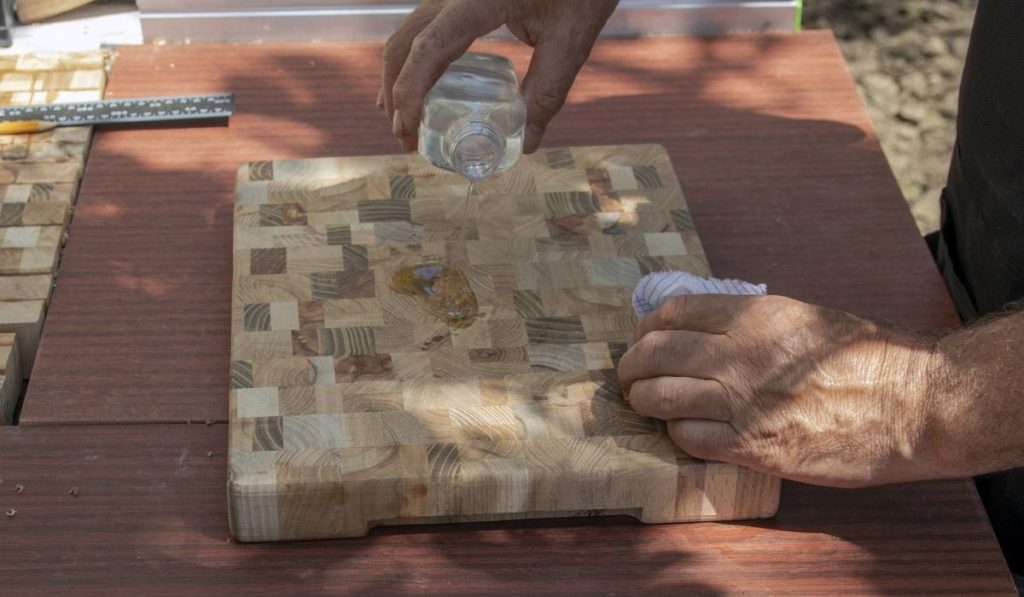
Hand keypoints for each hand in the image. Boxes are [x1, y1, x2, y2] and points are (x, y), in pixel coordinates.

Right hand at [380, 0, 618, 151]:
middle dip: (396, 92)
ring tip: (405, 122)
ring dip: (399, 78)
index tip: (408, 128)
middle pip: (405, 42)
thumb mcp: (570, 39)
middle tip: (407, 138)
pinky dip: (415, 61)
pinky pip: (425, 28)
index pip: (430, 46)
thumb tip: (526, 143)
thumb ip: (548, 90)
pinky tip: (420, 90)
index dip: (410, 90)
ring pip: (409, 33)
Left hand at [617, 294, 943, 487]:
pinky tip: (683, 430)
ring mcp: (742, 402)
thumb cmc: (864, 359)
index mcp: (754, 315)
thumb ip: (749, 322)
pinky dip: (676, 432)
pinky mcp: (751, 446)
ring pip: (659, 397)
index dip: (646, 326)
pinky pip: (687, 437)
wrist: (910, 406)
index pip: (672, 312)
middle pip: (654, 354)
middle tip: (627, 375)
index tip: (641, 337)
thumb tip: (701, 327)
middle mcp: (739, 354)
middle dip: (630, 365)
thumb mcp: (803, 318)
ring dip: (644, 400)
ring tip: (644, 402)